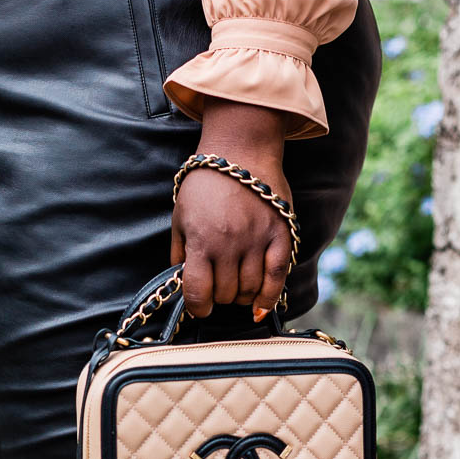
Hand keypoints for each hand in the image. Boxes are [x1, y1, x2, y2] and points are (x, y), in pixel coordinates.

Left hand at [170, 100, 291, 320]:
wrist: (240, 150)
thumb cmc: (205, 184)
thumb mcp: (180, 216)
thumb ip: (180, 252)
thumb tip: (181, 283)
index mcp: (201, 240)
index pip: (198, 292)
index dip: (198, 308)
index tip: (199, 308)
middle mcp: (229, 244)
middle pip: (226, 294)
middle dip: (219, 297)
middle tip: (219, 288)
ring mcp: (256, 240)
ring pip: (250, 290)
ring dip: (242, 296)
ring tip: (237, 287)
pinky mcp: (279, 235)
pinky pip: (277, 277)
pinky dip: (269, 298)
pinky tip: (261, 308)